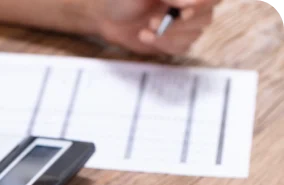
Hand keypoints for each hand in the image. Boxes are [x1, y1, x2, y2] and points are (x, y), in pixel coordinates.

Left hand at [96, 0, 219, 54]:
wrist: (111, 17)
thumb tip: (189, 2)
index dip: (201, 3)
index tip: (181, 9)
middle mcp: (194, 3)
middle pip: (207, 14)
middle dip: (181, 22)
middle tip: (154, 21)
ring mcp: (189, 22)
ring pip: (195, 32)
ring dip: (168, 33)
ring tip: (145, 28)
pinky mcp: (179, 40)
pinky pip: (183, 46)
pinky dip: (163, 43)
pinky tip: (146, 36)